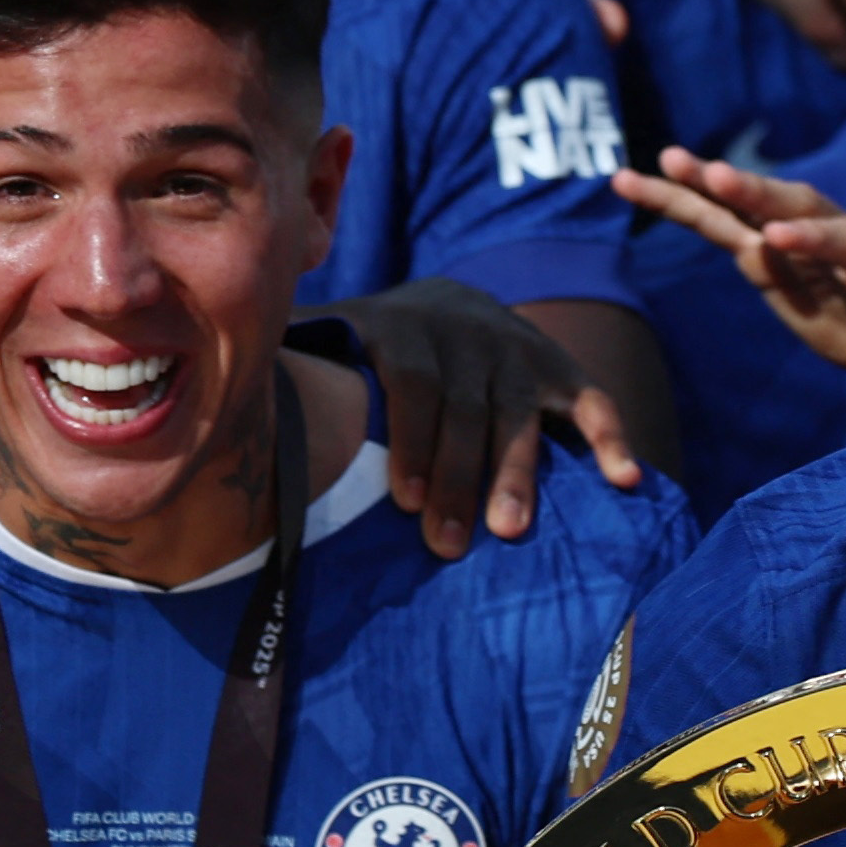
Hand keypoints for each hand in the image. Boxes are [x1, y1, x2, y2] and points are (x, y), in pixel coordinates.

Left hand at [326, 282, 645, 555]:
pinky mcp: (561, 368)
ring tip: (508, 531)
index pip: (414, 384)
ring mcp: (520, 348)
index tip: (404, 503)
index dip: (412, 442)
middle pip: (469, 410)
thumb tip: (220, 413)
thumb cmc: (367, 352)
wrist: (444, 301)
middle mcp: (468, 330)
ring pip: (522, 415)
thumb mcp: (330, 342)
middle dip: (458, 480)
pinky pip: (593, 403)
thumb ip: (299, 370)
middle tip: (447, 546)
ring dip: (517, 475)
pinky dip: (611, 440)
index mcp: (405, 326)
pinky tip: (625, 480)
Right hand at [614, 151, 845, 420]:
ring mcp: (803, 243)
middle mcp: (843, 240)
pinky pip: (726, 226)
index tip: (776, 238)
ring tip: (660, 163)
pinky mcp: (772, 257)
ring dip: (709, 186)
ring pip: (755, 208)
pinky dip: (687, 206)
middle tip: (710, 174)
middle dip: (756, 193)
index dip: (816, 239)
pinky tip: (639, 185)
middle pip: (801, 206)